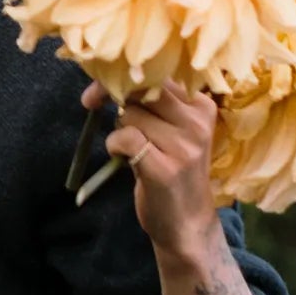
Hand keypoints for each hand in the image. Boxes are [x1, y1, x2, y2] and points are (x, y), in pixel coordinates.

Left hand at [89, 79, 263, 294]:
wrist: (186, 224)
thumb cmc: (170, 168)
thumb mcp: (169, 129)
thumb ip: (146, 100)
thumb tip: (98, 83)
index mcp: (201, 105)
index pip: (158, 70)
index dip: (123, 73)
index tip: (100, 84)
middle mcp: (198, 122)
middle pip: (142, 86)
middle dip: (113, 94)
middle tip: (94, 104)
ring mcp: (185, 146)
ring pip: (130, 113)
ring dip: (119, 128)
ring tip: (134, 148)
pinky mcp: (166, 169)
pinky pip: (125, 138)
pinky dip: (115, 145)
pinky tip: (124, 159)